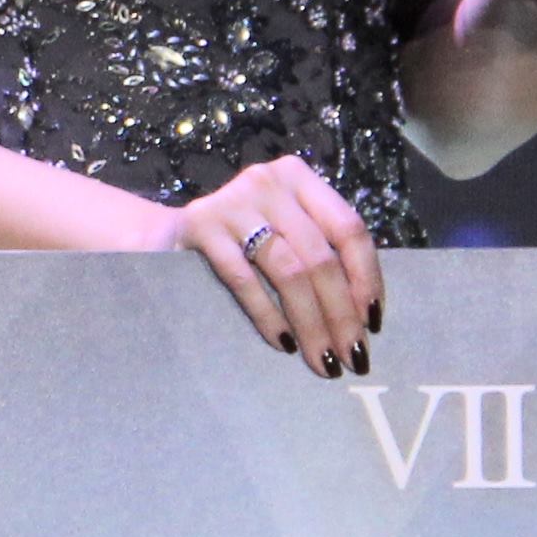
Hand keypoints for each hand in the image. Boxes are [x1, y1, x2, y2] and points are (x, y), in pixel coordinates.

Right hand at [174, 153, 379, 375]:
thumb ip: (318, 249)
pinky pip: (245, 280)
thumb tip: (364, 315)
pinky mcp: (201, 226)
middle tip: (352, 357)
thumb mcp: (284, 229)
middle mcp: (270, 181)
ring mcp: (234, 202)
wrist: (165, 236)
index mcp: (300, 178)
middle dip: (341, 314)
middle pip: (320, 256)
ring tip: (322, 359)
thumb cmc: (240, 240)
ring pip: (289, 271)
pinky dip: (268, 316)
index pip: (349, 229)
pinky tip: (283, 343)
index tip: (372, 323)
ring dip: (311, 323)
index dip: (366, 278)